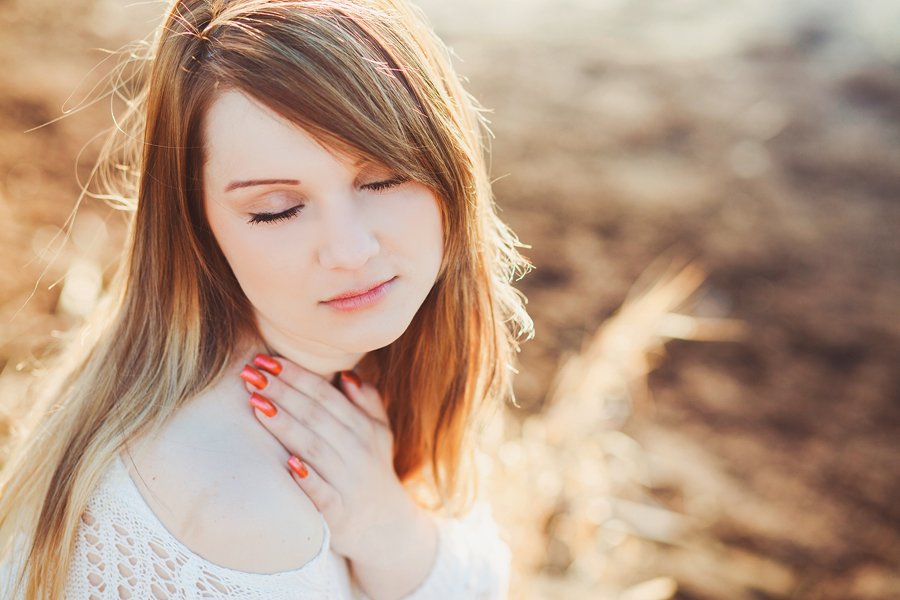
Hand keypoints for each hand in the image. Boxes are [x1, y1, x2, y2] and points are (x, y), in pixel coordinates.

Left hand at [240, 354, 437, 595]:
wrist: (386, 527)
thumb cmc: (372, 471)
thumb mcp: (380, 433)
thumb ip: (368, 401)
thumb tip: (347, 374)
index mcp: (364, 427)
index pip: (325, 394)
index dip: (296, 374)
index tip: (267, 359)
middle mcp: (358, 450)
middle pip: (315, 414)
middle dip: (282, 391)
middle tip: (251, 372)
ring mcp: (349, 481)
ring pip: (314, 447)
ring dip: (285, 424)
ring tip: (256, 403)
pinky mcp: (339, 512)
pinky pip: (322, 493)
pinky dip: (307, 478)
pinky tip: (288, 463)